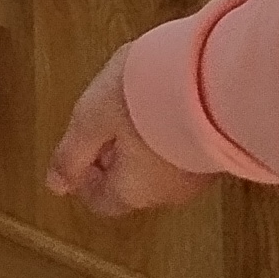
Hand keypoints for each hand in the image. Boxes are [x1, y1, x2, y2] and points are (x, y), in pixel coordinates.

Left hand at [46, 44, 214, 216]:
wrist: (214, 75)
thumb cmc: (143, 98)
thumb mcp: (92, 119)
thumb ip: (72, 154)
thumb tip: (55, 186)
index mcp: (135, 190)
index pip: (104, 202)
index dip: (86, 181)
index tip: (82, 152)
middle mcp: (171, 192)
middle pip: (134, 186)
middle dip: (115, 159)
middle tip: (107, 123)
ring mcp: (201, 173)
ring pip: (162, 168)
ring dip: (145, 145)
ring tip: (138, 106)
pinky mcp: (223, 150)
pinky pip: (187, 151)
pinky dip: (171, 135)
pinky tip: (168, 102)